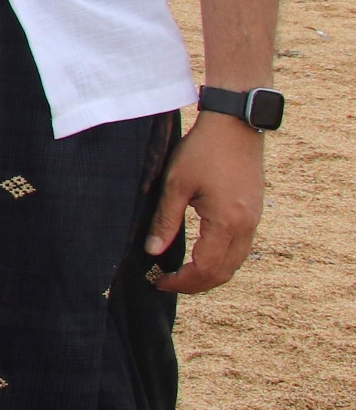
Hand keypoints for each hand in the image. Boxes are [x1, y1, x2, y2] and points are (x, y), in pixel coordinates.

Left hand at [146, 111, 264, 293]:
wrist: (235, 125)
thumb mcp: (176, 184)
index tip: (157, 280)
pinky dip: (221, 259)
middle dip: (195, 284)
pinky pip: (240, 248)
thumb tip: (152, 252)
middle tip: (166, 281)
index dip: (181, 281)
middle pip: (224, 272)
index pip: (206, 269)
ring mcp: (255, 220)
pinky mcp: (255, 212)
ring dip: (209, 273)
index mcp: (228, 223)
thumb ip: (165, 220)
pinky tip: (200, 254)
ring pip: (235, 263)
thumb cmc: (203, 150)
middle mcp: (247, 227)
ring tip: (180, 273)